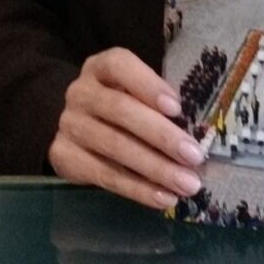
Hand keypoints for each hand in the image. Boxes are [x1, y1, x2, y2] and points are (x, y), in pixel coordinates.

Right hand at [48, 47, 206, 210]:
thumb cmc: (121, 110)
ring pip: (114, 145)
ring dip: (155, 167)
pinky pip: (104, 175)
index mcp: (100, 68)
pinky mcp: (64, 155)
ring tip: (187, 184)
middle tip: (194, 156)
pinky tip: (163, 198)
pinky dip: (137, 189)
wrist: (77, 132)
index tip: (177, 108)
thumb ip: (159, 105)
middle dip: (161, 135)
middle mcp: (80, 92)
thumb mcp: (135, 96)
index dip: (148, 85)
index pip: (118, 65)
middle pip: (120, 109)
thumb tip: (199, 133)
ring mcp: (69, 124)